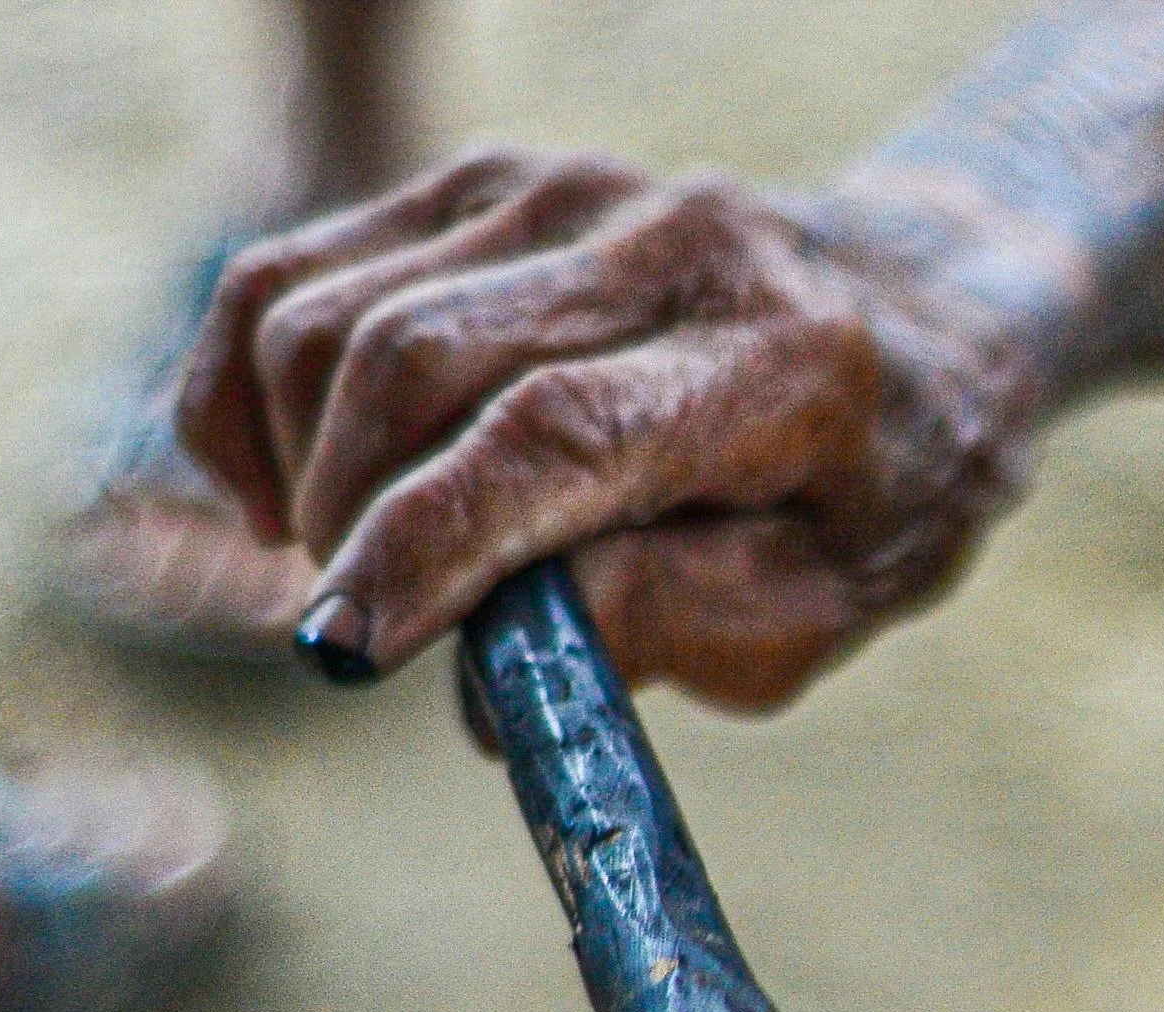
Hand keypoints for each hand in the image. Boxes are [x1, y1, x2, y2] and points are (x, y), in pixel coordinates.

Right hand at [176, 149, 1054, 709]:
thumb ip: (661, 633)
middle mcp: (665, 243)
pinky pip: (291, 278)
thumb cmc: (862, 495)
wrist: (911, 322)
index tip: (341, 646)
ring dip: (299, 469)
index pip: (551, 435)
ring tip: (355, 563)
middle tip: (362, 636)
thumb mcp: (813, 608)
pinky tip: (291, 491)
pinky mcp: (482, 182)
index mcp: (776, 362)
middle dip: (348, 522)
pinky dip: (252, 397)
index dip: (425, 544)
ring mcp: (560, 191)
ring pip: (328, 318)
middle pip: (415, 362)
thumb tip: (478, 677)